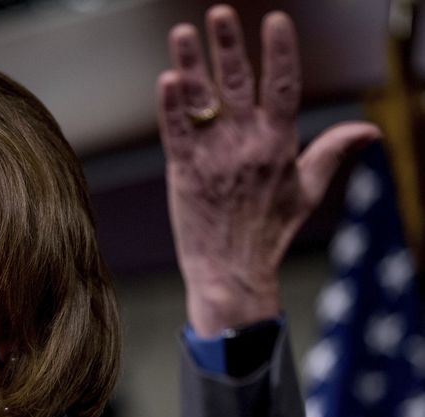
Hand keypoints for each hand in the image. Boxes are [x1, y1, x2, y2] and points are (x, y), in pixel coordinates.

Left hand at [156, 5, 379, 336]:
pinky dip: (171, 107)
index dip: (279, 53)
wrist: (231, 271)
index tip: (275, 20)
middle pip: (237, 84)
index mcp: (278, 144)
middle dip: (227, 46)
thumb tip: (370, 129)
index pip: (282, 88)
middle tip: (218, 12)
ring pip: (200, 102)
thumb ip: (332, 153)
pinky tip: (166, 81)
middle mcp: (246, 145)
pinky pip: (176, 133)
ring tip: (181, 34)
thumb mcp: (307, 191)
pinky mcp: (183, 172)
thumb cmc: (269, 231)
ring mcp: (212, 157)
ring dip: (190, 65)